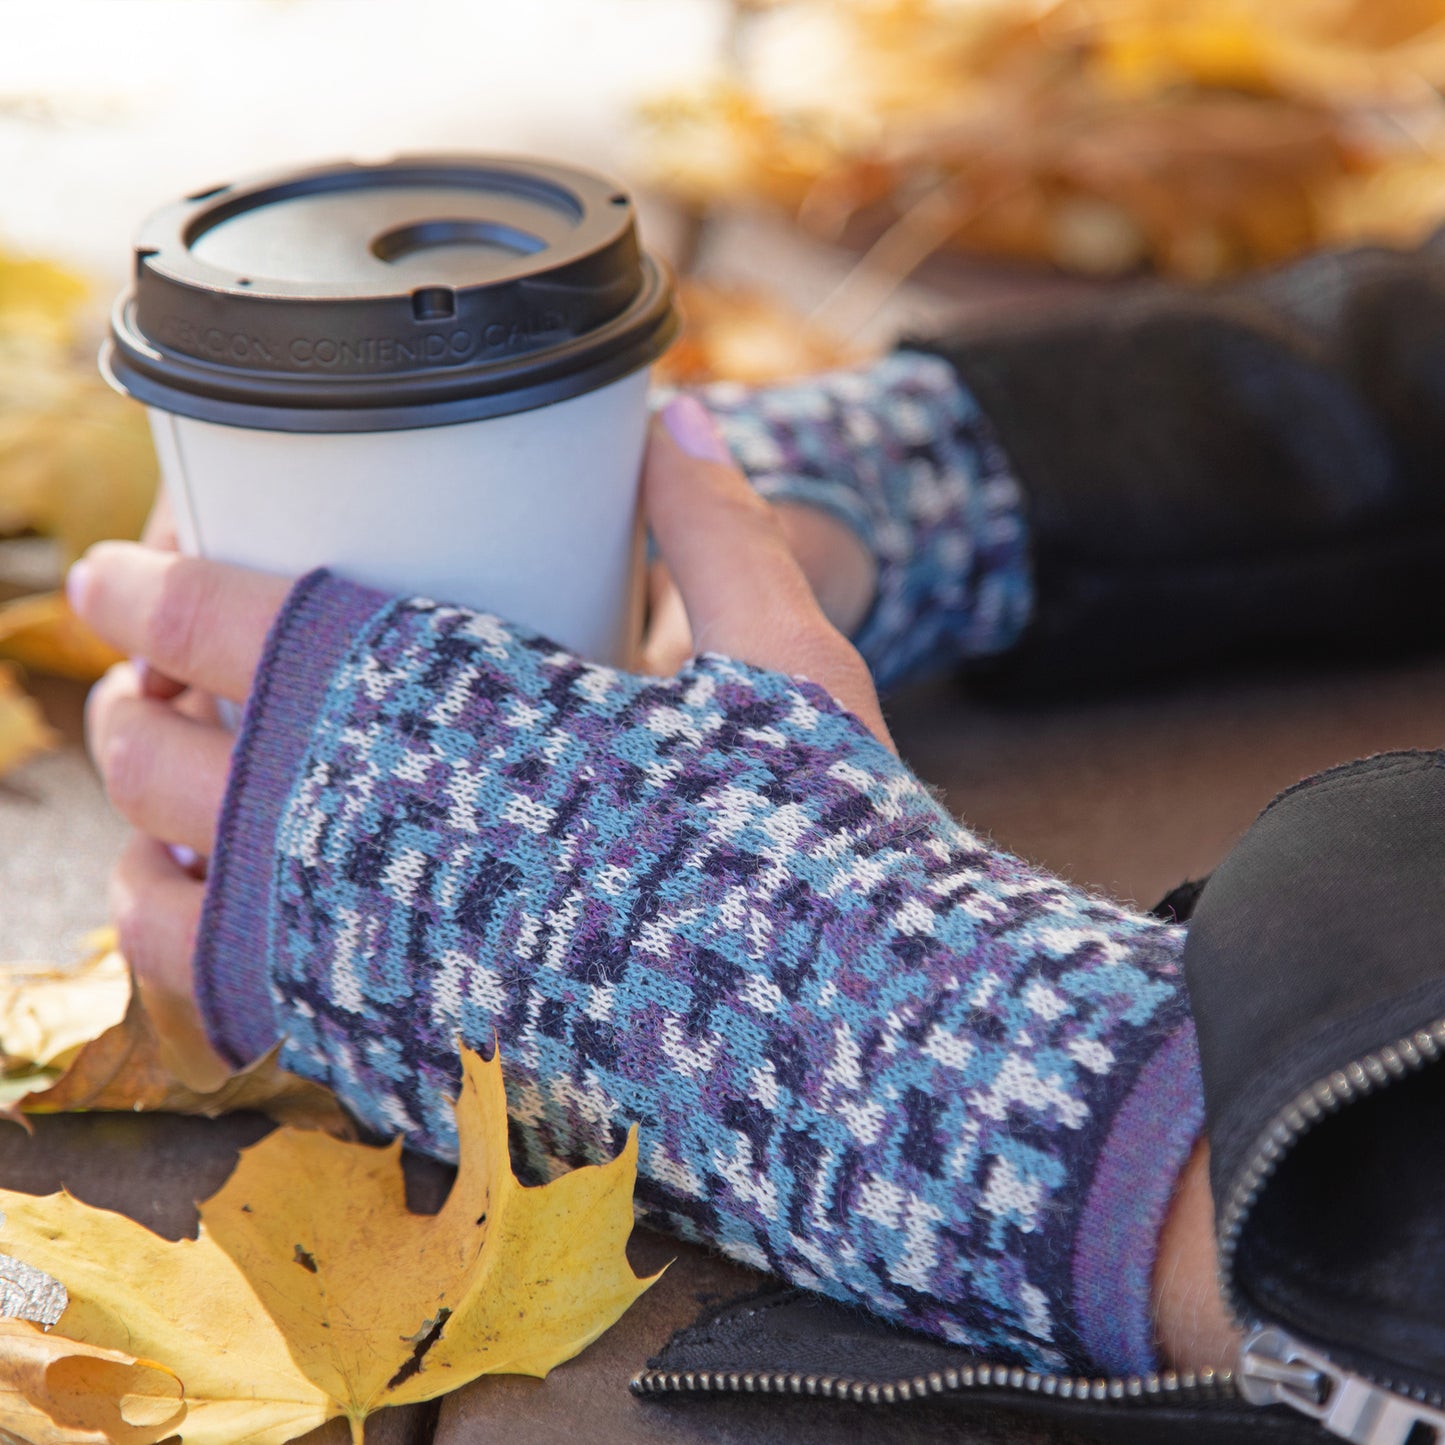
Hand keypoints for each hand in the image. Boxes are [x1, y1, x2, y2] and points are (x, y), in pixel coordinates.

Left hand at [69, 406, 892, 1021]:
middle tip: (152, 669)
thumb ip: (714, 529)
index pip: (237, 629)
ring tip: (171, 789)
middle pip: (165, 756)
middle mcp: (381, 844)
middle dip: (129, 696)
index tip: (119, 566)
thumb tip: (676, 417)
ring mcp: (372, 966)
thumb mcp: (787, 663)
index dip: (147, 585)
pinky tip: (215, 912)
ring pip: (160, 889)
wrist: (855, 1046)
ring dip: (137, 822)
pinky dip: (182, 945)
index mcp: (457, 723)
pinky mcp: (395, 1058)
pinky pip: (220, 1003)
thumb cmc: (825, 845)